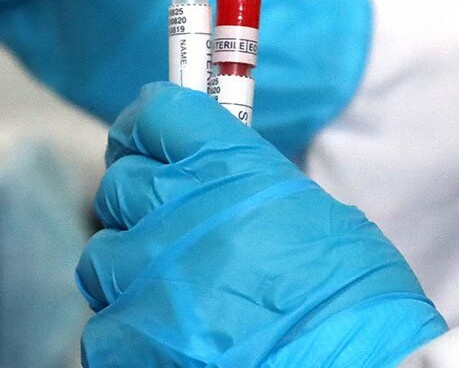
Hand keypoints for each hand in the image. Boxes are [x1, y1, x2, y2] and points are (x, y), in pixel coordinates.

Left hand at [76, 83, 445, 365]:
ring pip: (103, 255)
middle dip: (140, 202)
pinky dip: (130, 333)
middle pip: (121, 184)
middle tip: (168, 227)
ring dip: (130, 270)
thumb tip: (225, 191)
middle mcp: (176, 210)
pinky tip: (170, 340)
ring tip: (174, 295)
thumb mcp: (320, 216)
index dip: (146, 129)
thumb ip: (253, 192)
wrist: (350, 366)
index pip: (155, 117)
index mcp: (229, 168)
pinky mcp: (125, 336)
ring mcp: (145, 274)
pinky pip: (103, 324)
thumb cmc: (355, 301)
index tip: (145, 141)